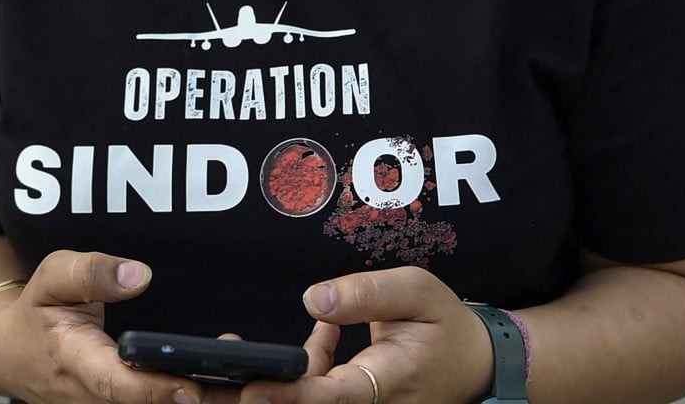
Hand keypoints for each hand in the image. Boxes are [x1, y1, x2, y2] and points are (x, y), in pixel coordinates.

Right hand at [0, 250, 239, 403]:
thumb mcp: (52, 277)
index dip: (156, 390)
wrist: (13, 352)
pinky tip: (238, 382)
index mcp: (76, 364)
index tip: (191, 387)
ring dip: (209, 399)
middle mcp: (96, 398)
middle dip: (201, 398)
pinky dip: (201, 398)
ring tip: (257, 378)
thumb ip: (90, 271)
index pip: (119, 385)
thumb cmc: (39, 310)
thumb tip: (139, 274)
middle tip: (251, 379)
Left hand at [238, 266, 492, 403]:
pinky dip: (297, 376)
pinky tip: (320, 335)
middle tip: (212, 373)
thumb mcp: (416, 291)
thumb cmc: (443, 325)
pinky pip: (313, 398)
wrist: (471, 365)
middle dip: (262, 394)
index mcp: (392, 380)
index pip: (337, 396)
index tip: (253, 389)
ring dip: (269, 383)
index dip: (292, 395)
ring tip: (233, 350)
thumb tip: (312, 300)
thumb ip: (367, 293)